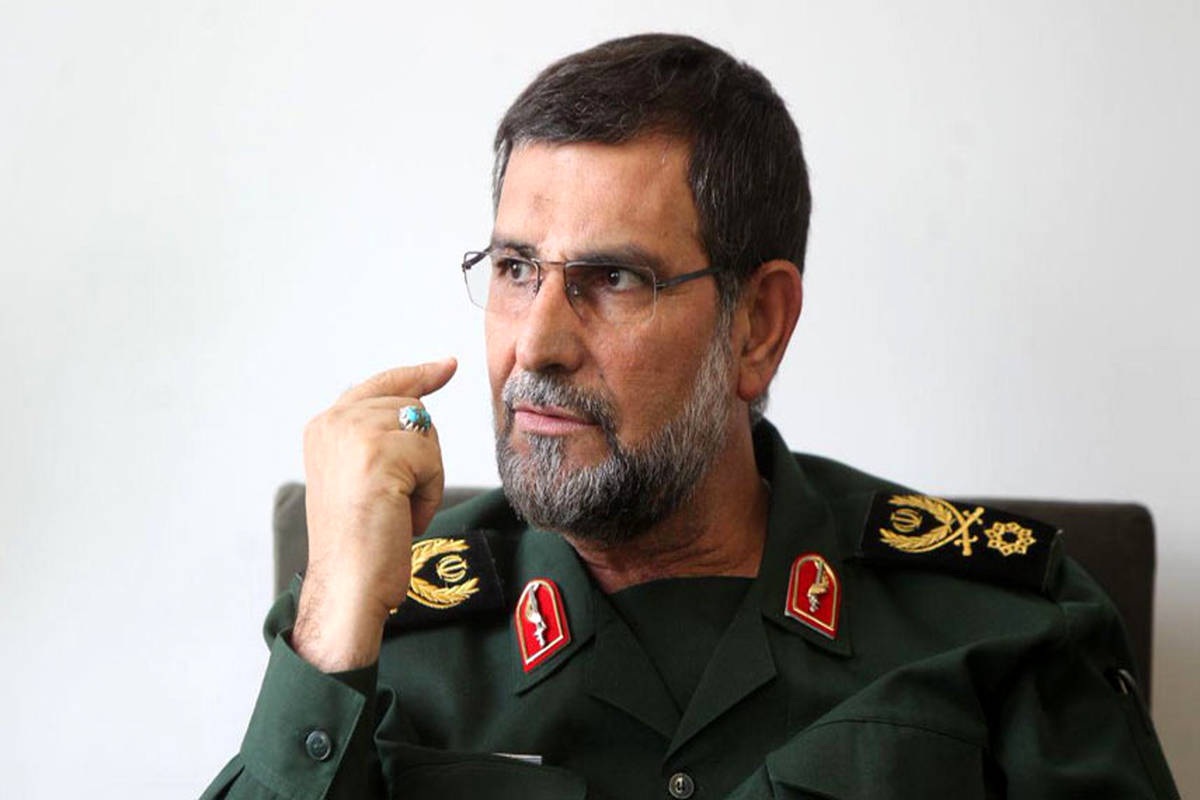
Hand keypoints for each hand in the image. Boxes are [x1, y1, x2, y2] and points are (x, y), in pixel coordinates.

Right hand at [292, 357, 456, 670]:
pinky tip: (403, 518)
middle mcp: (334, 422)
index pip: (380, 386)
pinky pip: (431, 460)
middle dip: (421, 457)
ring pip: (426, 433)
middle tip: (395, 501)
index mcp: (324, 426)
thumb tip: (420, 401)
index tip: (446, 365)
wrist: (347, 584)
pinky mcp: (379, 453)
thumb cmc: (360, 543)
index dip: (416, 375)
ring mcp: (354, 434)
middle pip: (414, 410)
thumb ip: (377, 437)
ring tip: (395, 510)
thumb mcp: (362, 477)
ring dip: (426, 477)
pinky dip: (429, 494)